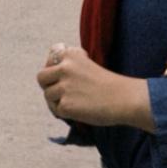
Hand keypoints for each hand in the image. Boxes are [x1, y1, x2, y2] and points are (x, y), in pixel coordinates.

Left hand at [38, 45, 153, 133]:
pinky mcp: (66, 105)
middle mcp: (65, 67)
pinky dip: (65, 112)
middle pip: (41, 77)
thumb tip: (49, 74)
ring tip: (75, 103)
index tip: (66, 76)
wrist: (125, 99)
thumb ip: (69, 66)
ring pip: (48, 95)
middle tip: (62, 92)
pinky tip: (79, 111)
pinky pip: (56, 110)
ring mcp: (64, 86)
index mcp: (71, 54)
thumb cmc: (109, 84)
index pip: (51, 58)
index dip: (55, 69)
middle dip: (48, 85)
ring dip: (57, 101)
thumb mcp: (88, 65)